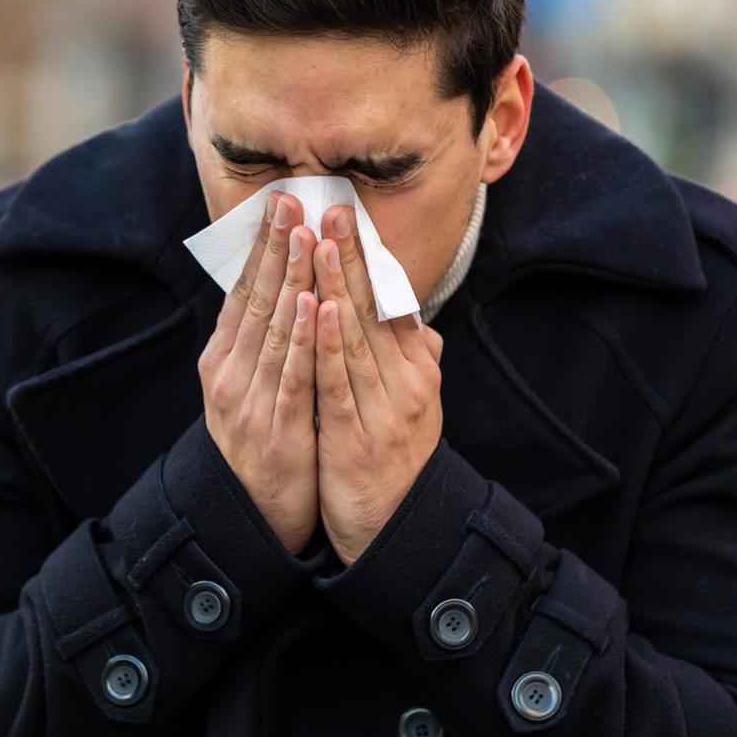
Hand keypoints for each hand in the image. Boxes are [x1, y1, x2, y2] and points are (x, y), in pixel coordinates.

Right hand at [198, 192, 319, 553]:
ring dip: (290, 280)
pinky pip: (292, 376)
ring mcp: (250, 401)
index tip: (278, 204)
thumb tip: (283, 291)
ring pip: (274, 331)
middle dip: (275, 248)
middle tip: (289, 201)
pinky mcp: (277, 428)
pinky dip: (301, 339)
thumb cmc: (261, 445)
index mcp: (222, 361)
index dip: (261, 247)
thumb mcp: (249, 389)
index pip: (243, 292)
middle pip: (255, 301)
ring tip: (305, 237)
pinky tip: (312, 305)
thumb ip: (262, 345)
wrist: (250, 516)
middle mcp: (229, 374)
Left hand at [311, 205, 444, 565]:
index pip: (390, 299)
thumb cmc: (394, 459)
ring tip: (316, 242)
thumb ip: (412, 359)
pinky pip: (339, 384)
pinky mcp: (356, 438)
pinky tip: (318, 310)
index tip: (345, 212)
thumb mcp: (410, 403)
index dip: (366, 256)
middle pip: (373, 307)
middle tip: (329, 206)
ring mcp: (383, 409)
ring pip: (355, 337)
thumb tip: (419, 320)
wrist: (396, 530)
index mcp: (416, 368)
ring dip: (335, 286)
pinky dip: (328, 345)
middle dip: (348, 255)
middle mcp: (406, 381)